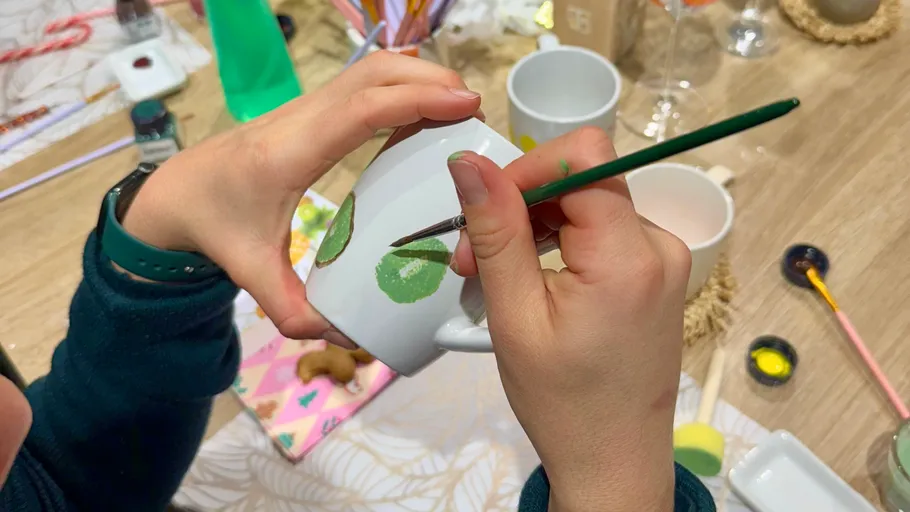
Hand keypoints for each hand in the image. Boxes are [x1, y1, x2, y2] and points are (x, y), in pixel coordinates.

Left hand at [121, 52, 482, 343]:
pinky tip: (423, 112)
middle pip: (371, 73)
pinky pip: (362, 83)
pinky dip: (400, 84)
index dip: (415, 100)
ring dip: (416, 75)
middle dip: (428, 79)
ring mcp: (305, 108)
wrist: (177, 192)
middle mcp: (299, 120)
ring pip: (368, 68)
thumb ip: (294, 310)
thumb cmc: (216, 227)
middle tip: (472, 110)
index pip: (360, 110)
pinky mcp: (312, 110)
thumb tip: (346, 333)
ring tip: (457, 106)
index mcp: (289, 155)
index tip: (464, 105)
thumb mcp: (250, 274)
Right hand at [448, 128, 691, 511]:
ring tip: (496, 277)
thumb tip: (468, 161)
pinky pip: (604, 232)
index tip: (484, 212)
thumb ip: (496, 231)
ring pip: (588, 205)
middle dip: (520, 206)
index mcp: (628, 255)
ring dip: (535, 228)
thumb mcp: (515, 316)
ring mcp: (666, 259)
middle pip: (582, 180)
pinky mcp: (659, 273)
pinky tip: (533, 282)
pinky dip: (561, 244)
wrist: (614, 461)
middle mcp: (660, 244)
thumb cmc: (562, 402)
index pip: (582, 157)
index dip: (527, 169)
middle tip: (472, 260)